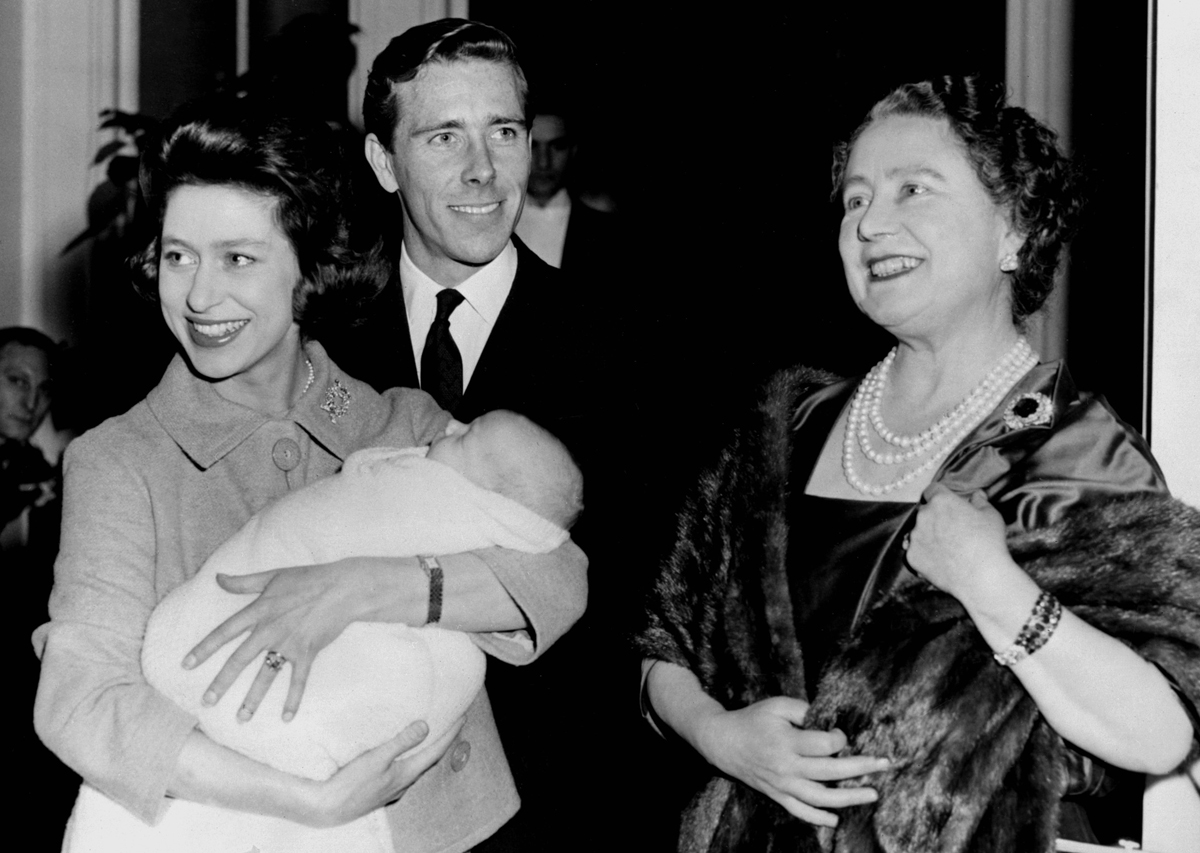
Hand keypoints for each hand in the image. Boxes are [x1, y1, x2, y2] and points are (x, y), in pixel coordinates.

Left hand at [183, 559, 385, 721]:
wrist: (342, 588)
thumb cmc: (308, 578)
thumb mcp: (273, 575)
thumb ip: (243, 581)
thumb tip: (217, 578)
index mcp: (259, 610)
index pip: (225, 632)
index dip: (204, 648)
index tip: (186, 665)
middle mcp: (270, 629)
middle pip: (239, 660)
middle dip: (221, 682)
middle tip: (206, 702)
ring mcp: (289, 643)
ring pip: (266, 675)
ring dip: (253, 698)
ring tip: (241, 718)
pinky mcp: (308, 652)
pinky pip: (298, 680)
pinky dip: (293, 699)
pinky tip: (286, 718)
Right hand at [301, 716, 464, 827]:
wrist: (326, 808)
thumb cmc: (350, 784)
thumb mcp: (376, 758)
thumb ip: (401, 742)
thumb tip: (426, 726)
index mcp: (406, 774)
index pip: (436, 751)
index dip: (450, 734)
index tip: (462, 717)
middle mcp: (402, 784)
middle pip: (429, 760)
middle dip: (442, 741)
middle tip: (451, 724)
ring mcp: (390, 790)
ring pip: (415, 768)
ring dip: (425, 752)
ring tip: (428, 738)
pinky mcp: (378, 792)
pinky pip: (401, 773)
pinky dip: (408, 761)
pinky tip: (400, 760)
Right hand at [694, 696, 888, 826]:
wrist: (723, 742)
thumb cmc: (753, 719)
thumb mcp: (778, 705)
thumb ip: (805, 710)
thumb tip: (831, 721)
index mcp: (788, 742)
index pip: (826, 745)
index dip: (840, 738)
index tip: (841, 733)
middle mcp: (787, 767)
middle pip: (831, 772)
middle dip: (862, 767)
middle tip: (884, 763)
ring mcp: (782, 785)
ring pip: (821, 798)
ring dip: (849, 798)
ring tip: (872, 794)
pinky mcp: (777, 795)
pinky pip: (800, 811)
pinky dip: (819, 818)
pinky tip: (836, 819)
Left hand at [906, 485, 1011, 597]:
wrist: (981, 577)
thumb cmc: (989, 542)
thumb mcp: (991, 515)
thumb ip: (980, 501)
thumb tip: (977, 494)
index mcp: (941, 501)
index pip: (933, 490)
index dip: (940, 495)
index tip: (947, 505)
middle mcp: (923, 515)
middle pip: (925, 511)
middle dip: (935, 517)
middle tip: (951, 531)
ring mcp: (915, 537)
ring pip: (918, 532)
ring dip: (928, 536)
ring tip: (947, 550)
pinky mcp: (911, 556)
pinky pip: (915, 552)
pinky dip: (925, 555)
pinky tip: (941, 562)